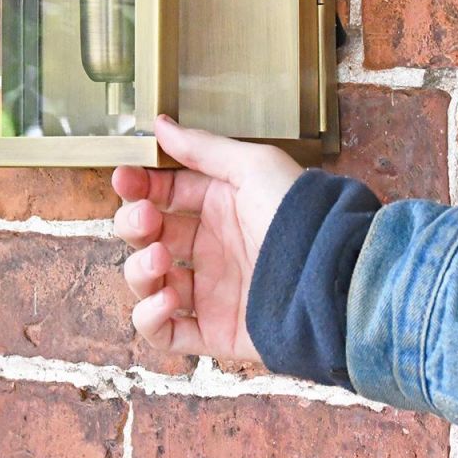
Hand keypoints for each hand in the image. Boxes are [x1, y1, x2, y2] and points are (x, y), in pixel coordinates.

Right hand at [112, 115, 302, 360]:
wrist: (333, 278)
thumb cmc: (299, 215)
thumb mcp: (252, 167)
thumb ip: (202, 148)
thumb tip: (160, 125)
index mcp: (219, 206)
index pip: (163, 194)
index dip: (138, 186)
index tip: (124, 178)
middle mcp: (211, 247)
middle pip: (147, 235)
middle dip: (133, 223)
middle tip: (144, 217)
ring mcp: (210, 290)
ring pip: (147, 281)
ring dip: (139, 268)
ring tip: (160, 259)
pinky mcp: (214, 331)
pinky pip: (164, 332)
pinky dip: (150, 318)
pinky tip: (164, 300)